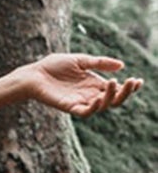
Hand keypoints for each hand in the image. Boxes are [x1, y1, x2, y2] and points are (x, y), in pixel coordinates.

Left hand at [23, 52, 142, 117]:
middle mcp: (90, 94)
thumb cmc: (53, 66)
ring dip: (111, 96)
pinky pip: (86, 112)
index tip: (139, 81)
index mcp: (94, 84)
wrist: (33, 74)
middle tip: (132, 82)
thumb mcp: (81, 60)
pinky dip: (94, 107)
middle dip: (125, 92)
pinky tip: (99, 97)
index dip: (129, 87)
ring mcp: (81, 102)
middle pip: (114, 99)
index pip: (116, 88)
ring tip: (113, 83)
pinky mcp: (69, 107)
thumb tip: (122, 65)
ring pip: (103, 106)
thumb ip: (100, 63)